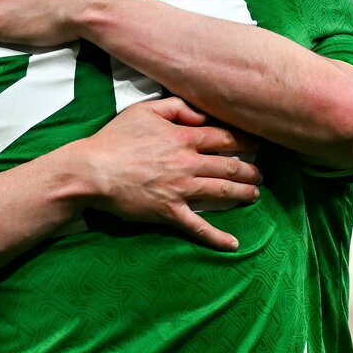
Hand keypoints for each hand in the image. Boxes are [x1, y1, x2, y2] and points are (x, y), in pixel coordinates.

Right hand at [75, 97, 261, 250]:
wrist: (92, 171)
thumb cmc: (115, 139)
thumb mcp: (144, 111)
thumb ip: (177, 108)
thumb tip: (202, 116)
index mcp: (183, 138)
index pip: (225, 137)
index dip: (245, 140)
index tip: (256, 144)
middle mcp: (188, 164)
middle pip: (230, 165)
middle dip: (250, 169)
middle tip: (260, 173)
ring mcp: (181, 190)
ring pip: (222, 192)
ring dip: (243, 193)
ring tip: (255, 194)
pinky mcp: (170, 212)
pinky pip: (199, 227)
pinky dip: (217, 237)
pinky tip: (232, 244)